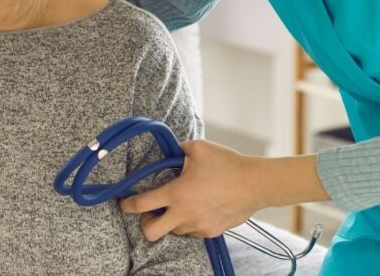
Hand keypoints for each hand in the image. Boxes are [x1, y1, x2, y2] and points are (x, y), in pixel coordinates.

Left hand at [120, 139, 265, 240]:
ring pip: (174, 231)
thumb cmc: (227, 164)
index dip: (127, 205)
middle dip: (145, 224)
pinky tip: (198, 208)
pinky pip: (193, 232)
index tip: (123, 203)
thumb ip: (178, 150)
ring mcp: (198, 226)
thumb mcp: (198, 148)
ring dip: (170, 221)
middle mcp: (184, 214)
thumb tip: (170, 151)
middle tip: (149, 212)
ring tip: (179, 205)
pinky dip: (189, 223)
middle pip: (151, 232)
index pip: (141, 204)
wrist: (256, 184)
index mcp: (177, 193)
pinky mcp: (212, 232)